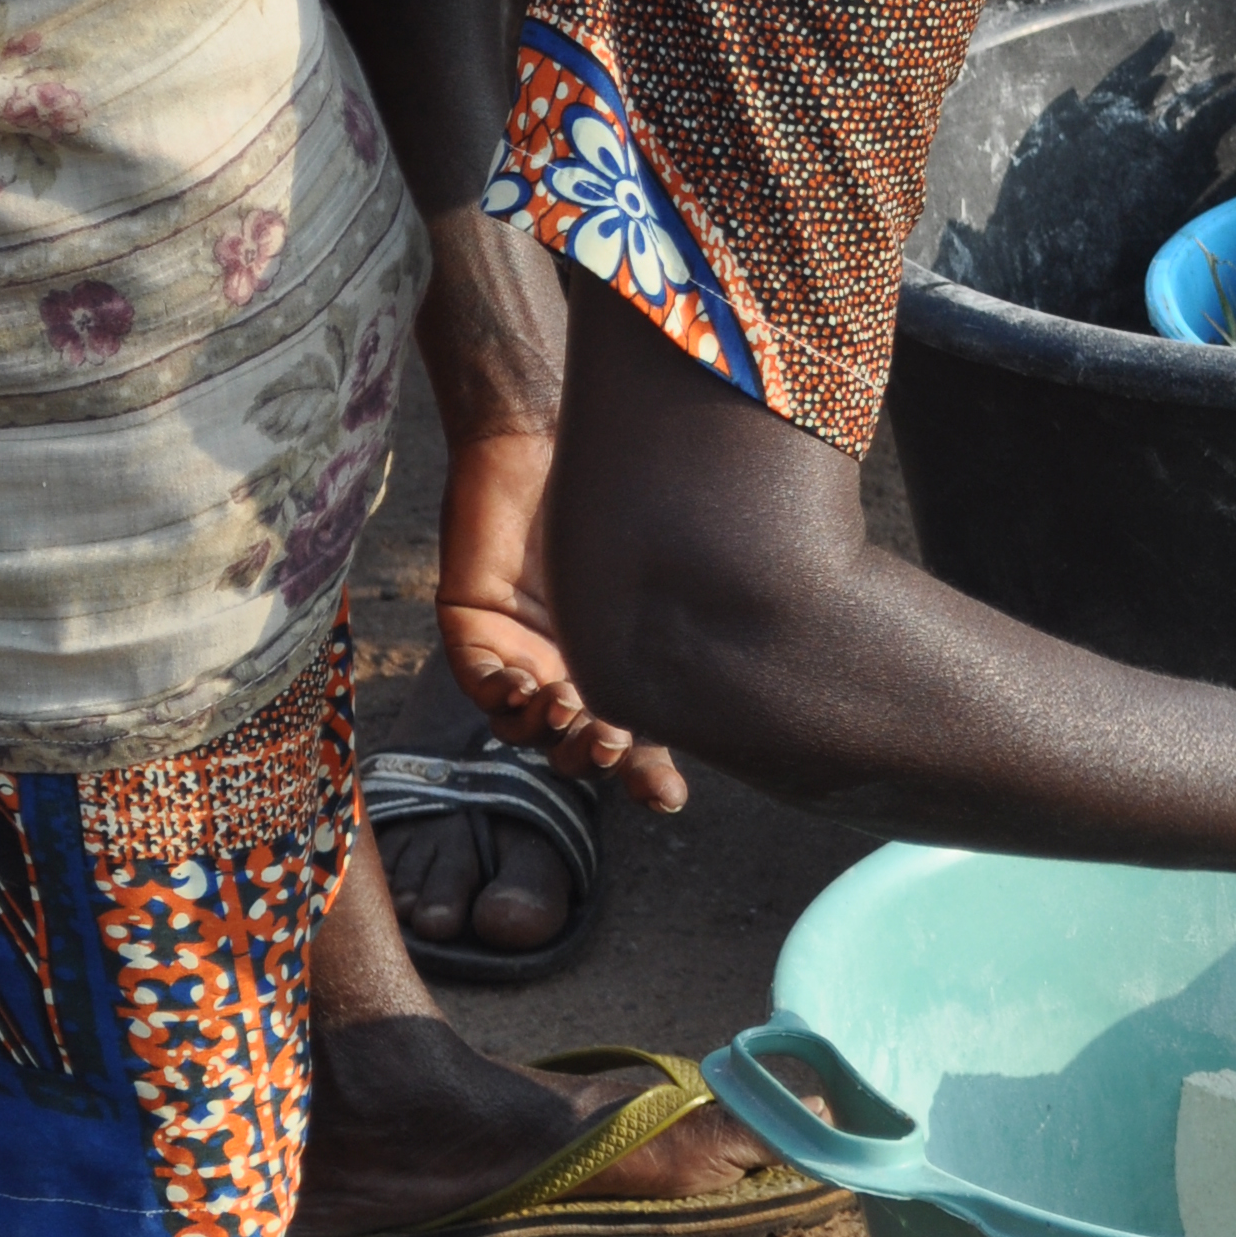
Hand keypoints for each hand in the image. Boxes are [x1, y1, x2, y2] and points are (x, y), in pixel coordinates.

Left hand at [435, 421, 688, 813]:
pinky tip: (526, 684)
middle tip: (615, 739)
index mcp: (620, 661)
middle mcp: (571, 667)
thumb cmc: (614, 488)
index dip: (651, 775)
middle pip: (583, 746)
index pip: (639, 735)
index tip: (670, 800)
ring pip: (529, 732)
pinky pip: (482, 691)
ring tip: (568, 705)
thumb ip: (682, 614)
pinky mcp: (473, 635)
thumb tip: (763, 663)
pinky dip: (504, 698)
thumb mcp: (651, 565)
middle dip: (600, 754)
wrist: (540, 436)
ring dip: (552, 731)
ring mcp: (521, 655)